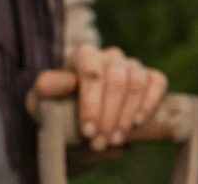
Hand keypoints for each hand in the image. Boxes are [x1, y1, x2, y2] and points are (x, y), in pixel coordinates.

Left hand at [28, 44, 167, 151]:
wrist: (80, 127)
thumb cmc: (58, 109)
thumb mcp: (40, 100)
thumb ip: (46, 87)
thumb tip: (69, 81)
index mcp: (82, 55)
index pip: (90, 72)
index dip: (91, 102)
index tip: (88, 131)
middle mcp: (108, 56)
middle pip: (115, 79)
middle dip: (108, 115)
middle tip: (99, 143)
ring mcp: (130, 66)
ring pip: (136, 82)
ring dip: (126, 115)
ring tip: (114, 140)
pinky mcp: (150, 78)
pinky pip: (157, 81)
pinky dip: (151, 102)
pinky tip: (138, 122)